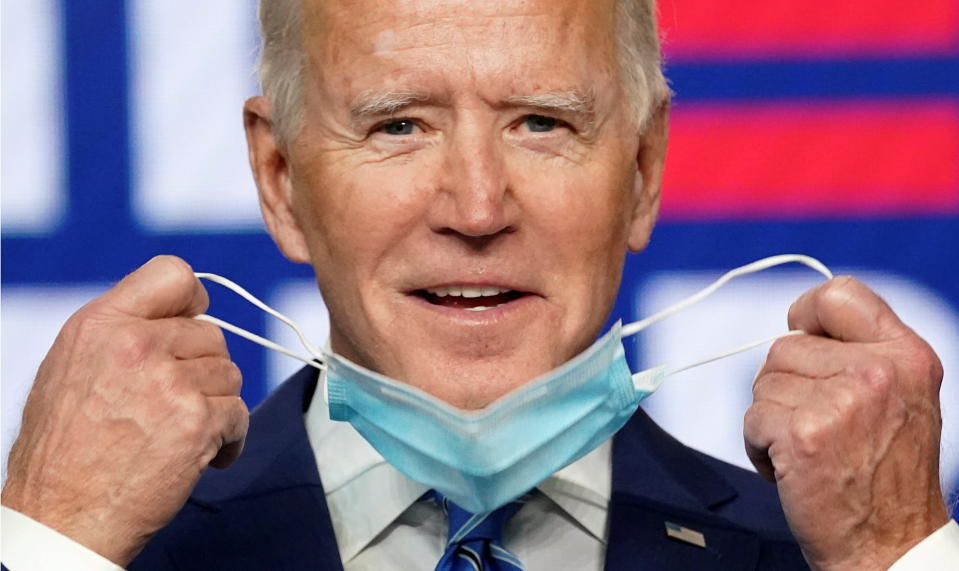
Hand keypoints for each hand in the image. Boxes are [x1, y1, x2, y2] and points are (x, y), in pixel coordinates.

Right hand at [1, 256, 248, 564]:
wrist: (62, 516)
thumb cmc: (64, 449)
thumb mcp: (72, 367)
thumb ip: (121, 332)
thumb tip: (175, 316)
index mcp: (101, 324)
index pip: (173, 273)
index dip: (192, 299)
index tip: (193, 321)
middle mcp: (136, 345)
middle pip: (211, 334)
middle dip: (203, 370)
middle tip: (176, 403)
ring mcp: (169, 381)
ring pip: (229, 374)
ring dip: (215, 405)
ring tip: (181, 432)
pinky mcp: (196, 420)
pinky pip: (239, 414)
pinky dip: (229, 438)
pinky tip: (202, 455)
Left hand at [744, 276, 948, 569]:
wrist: (889, 547)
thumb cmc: (884, 477)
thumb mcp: (900, 398)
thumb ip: (860, 354)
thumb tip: (799, 326)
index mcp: (906, 355)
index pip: (839, 294)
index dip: (806, 312)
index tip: (800, 333)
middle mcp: (879, 372)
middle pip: (784, 346)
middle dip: (786, 386)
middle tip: (817, 426)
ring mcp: (842, 401)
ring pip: (764, 383)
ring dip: (772, 419)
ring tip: (810, 450)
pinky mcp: (804, 433)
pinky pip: (752, 419)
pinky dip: (759, 448)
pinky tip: (795, 470)